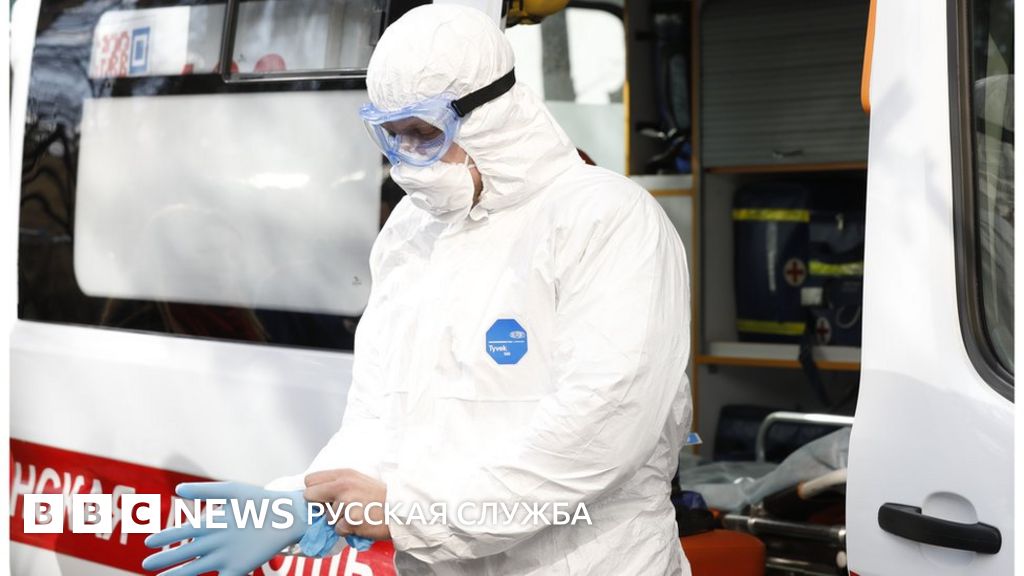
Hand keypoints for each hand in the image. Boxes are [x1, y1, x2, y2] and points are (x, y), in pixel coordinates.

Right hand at [143, 482, 308, 575]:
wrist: (287, 514)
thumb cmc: (259, 501)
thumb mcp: (232, 492)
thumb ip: (207, 490)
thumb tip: (179, 489)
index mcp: (211, 523)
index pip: (183, 532)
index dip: (166, 538)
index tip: (149, 543)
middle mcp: (214, 541)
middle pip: (185, 552)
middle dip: (166, 558)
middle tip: (147, 563)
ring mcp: (225, 556)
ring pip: (196, 568)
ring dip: (179, 574)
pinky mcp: (239, 568)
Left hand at [304, 469, 390, 540]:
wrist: (401, 509)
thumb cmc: (380, 497)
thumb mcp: (359, 480)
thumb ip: (338, 484)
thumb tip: (317, 495)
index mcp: (344, 474)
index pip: (310, 479)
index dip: (314, 490)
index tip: (322, 497)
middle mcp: (343, 486)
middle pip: (309, 495)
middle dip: (318, 505)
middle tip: (335, 508)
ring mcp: (346, 504)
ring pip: (326, 517)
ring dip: (338, 520)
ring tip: (357, 514)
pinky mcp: (351, 521)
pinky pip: (338, 530)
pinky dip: (348, 530)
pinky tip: (361, 523)